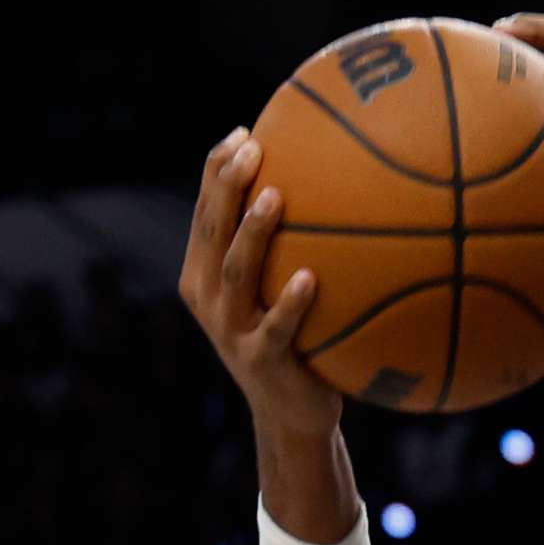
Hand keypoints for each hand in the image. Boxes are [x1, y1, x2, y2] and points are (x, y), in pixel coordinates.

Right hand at [175, 129, 337, 437]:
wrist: (292, 413)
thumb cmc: (297, 339)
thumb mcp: (281, 289)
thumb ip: (292, 244)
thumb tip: (338, 181)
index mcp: (206, 275)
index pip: (205, 213)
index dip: (217, 171)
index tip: (244, 131)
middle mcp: (209, 298)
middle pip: (211, 232)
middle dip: (226, 186)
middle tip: (251, 148)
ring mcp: (230, 331)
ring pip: (236, 273)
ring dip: (254, 233)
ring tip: (276, 197)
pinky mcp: (260, 361)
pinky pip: (275, 328)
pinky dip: (291, 302)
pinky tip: (312, 277)